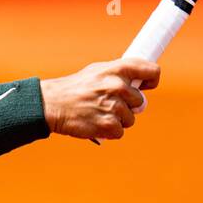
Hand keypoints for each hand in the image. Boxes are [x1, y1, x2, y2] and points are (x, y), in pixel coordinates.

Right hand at [40, 58, 160, 140]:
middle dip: (127, 106)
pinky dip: (109, 131)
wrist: (52, 104)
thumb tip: (140, 87)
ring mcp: (114, 106)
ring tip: (98, 112)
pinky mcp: (108, 124)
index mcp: (117, 69)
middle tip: (107, 103)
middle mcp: (117, 86)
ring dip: (117, 120)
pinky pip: (120, 132)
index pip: (151, 71)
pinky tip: (95, 122)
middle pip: (140, 102)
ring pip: (130, 119)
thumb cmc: (74, 88)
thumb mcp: (96, 71)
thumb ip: (119, 75)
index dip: (151, 80)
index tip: (146, 86)